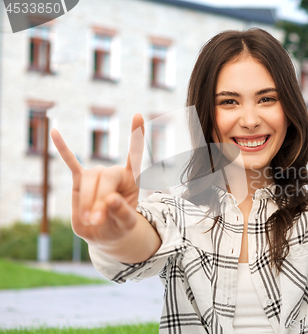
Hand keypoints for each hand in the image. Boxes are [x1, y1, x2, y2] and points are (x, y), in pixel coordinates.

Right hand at [50, 114, 144, 246]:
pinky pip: (71, 163)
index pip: (135, 157)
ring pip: (87, 180)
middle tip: (97, 220)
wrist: (103, 234)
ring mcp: (97, 174)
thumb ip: (121, 212)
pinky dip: (63, 149)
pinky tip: (54, 133)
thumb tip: (111, 198)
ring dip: (86, 201)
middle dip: (99, 199)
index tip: (137, 116)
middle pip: (104, 177)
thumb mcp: (126, 224)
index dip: (136, 137)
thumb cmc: (118, 226)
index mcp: (132, 180)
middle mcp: (114, 173)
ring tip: (90, 220)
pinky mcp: (80, 180)